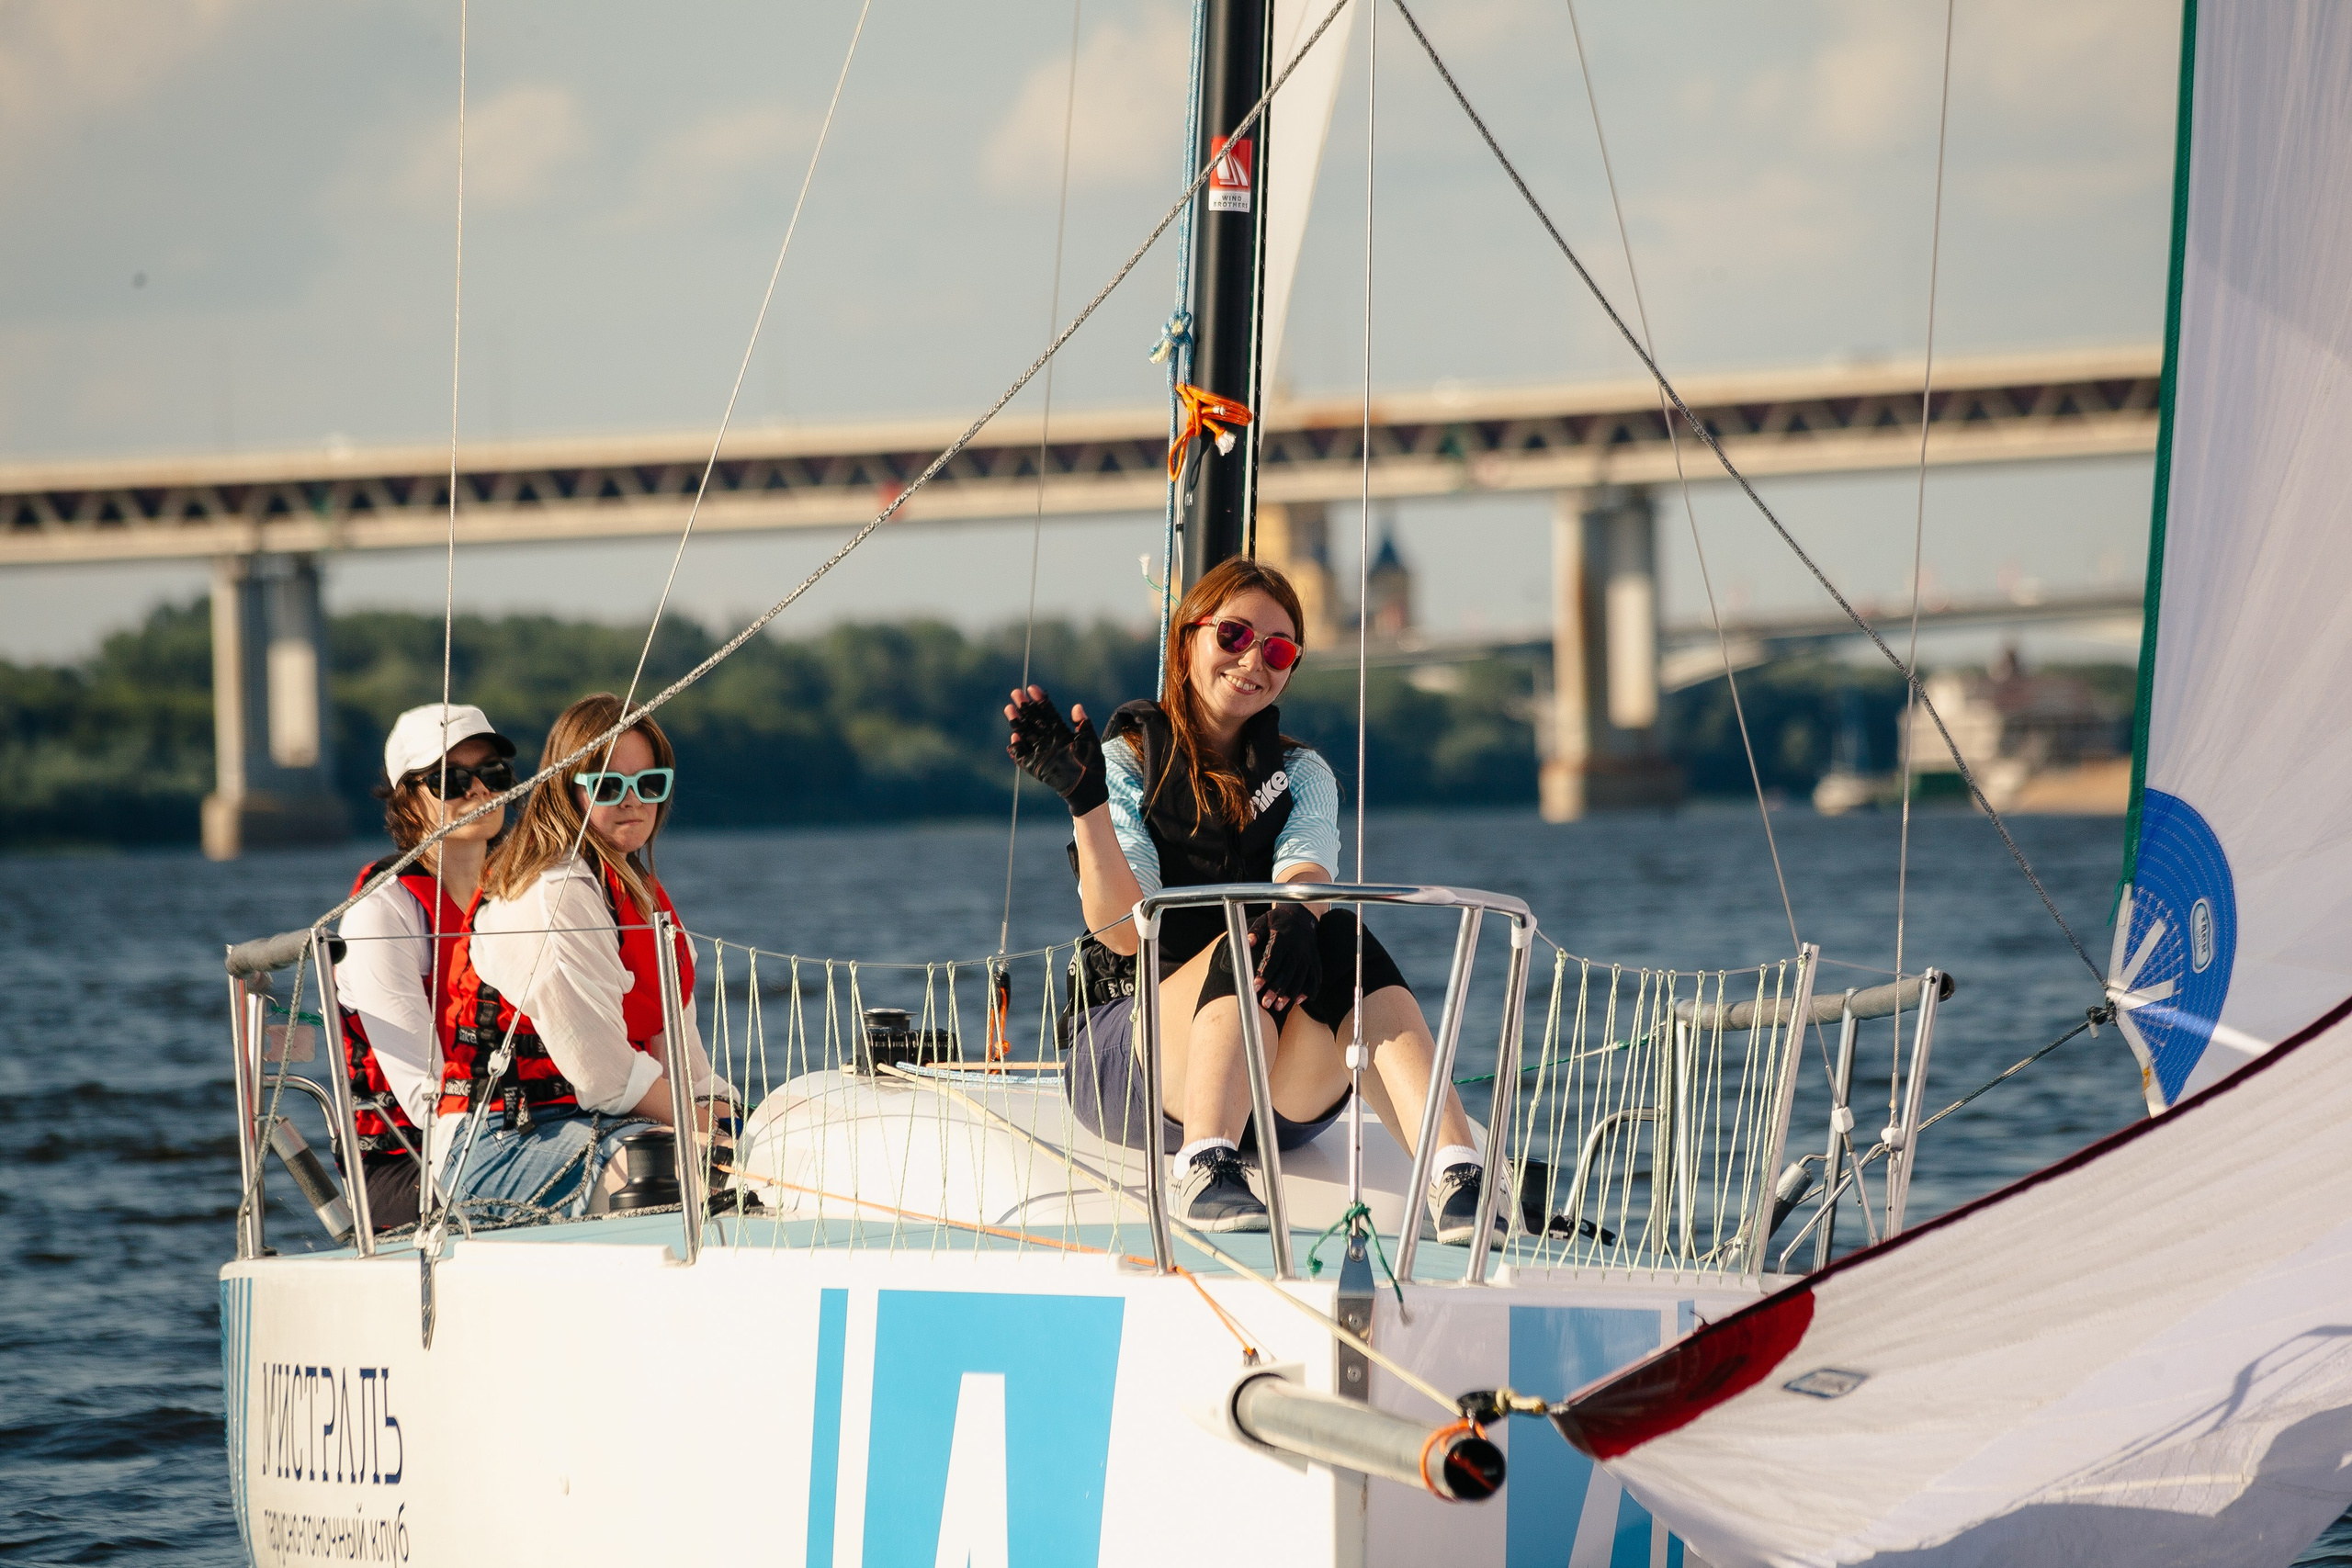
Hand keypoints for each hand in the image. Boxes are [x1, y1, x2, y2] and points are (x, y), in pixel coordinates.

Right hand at [1005, 685, 1107, 816]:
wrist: (1088, 788)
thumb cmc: (1092, 764)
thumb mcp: (1090, 741)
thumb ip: (1083, 724)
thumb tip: (1077, 707)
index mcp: (1061, 732)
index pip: (1048, 713)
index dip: (1041, 701)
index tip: (1033, 688)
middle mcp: (1048, 740)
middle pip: (1034, 720)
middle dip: (1025, 707)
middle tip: (1016, 692)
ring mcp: (1041, 752)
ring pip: (1026, 734)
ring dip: (1017, 721)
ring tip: (1009, 708)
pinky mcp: (1035, 766)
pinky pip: (1022, 756)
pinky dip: (1017, 747)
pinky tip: (1015, 736)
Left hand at [1248, 903, 1320, 1011]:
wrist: (1303, 915)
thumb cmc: (1279, 920)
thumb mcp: (1265, 920)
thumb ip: (1256, 931)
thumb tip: (1248, 941)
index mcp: (1283, 939)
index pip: (1272, 959)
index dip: (1264, 974)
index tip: (1255, 986)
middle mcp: (1297, 949)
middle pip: (1286, 973)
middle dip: (1275, 990)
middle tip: (1265, 1003)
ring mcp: (1307, 956)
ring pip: (1299, 979)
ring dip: (1289, 995)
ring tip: (1279, 1007)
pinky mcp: (1315, 961)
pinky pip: (1314, 978)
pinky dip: (1307, 991)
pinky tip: (1298, 1001)